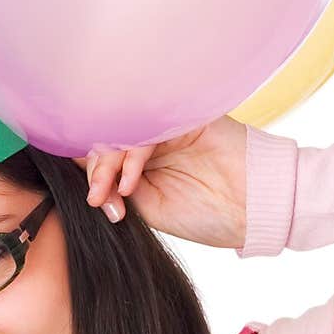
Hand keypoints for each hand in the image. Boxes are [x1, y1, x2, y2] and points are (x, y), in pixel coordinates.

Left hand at [74, 113, 248, 248]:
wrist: (253, 212)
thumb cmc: (207, 214)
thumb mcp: (148, 209)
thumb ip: (116, 190)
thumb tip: (80, 176)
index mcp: (143, 161)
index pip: (104, 154)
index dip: (90, 173)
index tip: (91, 200)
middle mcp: (153, 140)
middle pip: (108, 139)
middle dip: (95, 171)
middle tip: (96, 198)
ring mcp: (168, 128)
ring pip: (122, 132)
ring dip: (108, 164)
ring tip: (108, 194)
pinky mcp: (183, 119)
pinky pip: (145, 128)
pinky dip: (130, 156)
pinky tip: (130, 183)